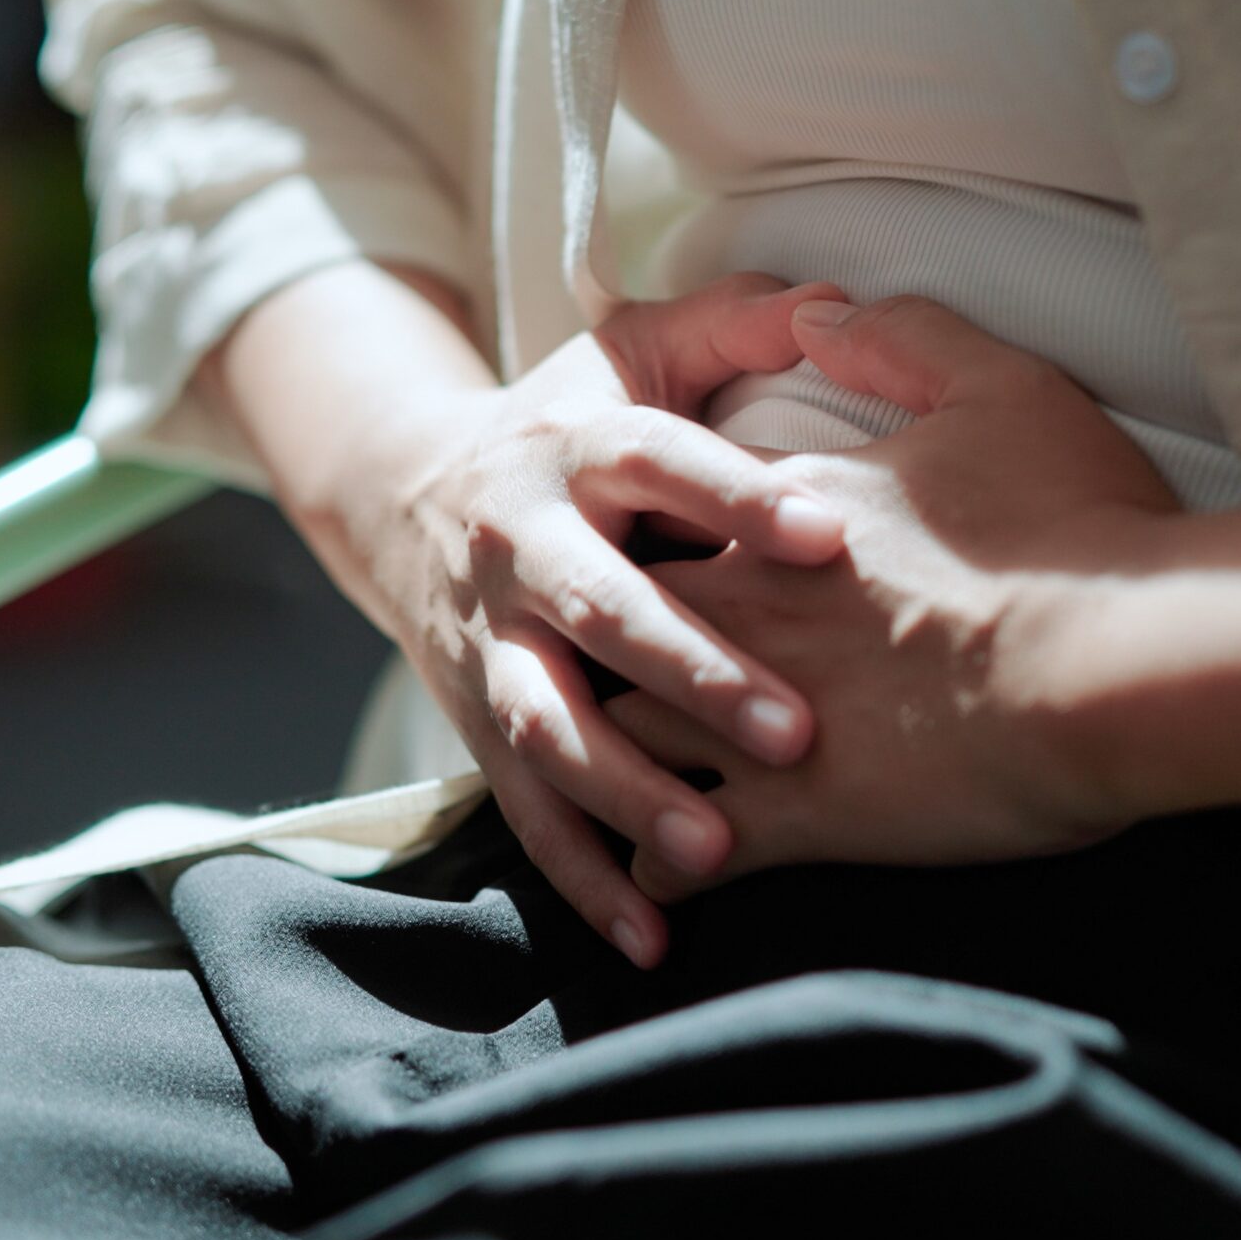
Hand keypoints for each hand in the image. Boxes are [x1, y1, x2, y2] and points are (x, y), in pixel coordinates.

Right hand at [324, 274, 852, 965]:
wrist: (402, 498)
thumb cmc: (565, 423)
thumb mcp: (631, 351)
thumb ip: (734, 322)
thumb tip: (838, 302)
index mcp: (576, 443)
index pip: (659, 460)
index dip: (737, 494)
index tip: (828, 532)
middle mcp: (523, 543)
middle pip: (602, 609)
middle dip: (694, 673)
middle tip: (796, 730)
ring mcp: (492, 642)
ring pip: (549, 725)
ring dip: (628, 790)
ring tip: (713, 849)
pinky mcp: (476, 722)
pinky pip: (526, 811)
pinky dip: (583, 878)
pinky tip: (653, 937)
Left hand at [606, 295, 1185, 900]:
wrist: (1119, 664)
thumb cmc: (1073, 526)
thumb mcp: (1002, 389)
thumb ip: (902, 337)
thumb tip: (816, 312)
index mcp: (782, 512)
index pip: (673, 506)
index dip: (656, 524)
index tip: (651, 540)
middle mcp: (746, 609)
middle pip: (620, 617)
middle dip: (603, 640)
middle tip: (596, 663)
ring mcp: (754, 715)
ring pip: (622, 738)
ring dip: (608, 760)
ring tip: (601, 781)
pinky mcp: (792, 817)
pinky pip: (682, 854)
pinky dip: (660, 868)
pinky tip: (657, 882)